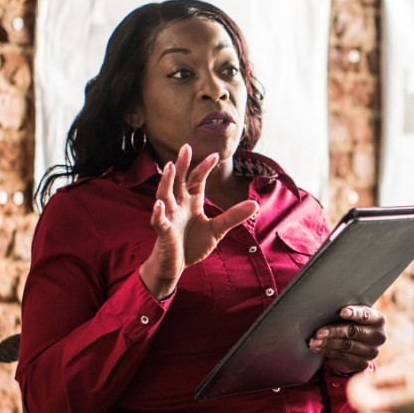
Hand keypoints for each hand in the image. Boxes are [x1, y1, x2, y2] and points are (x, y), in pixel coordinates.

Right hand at [139, 144, 258, 298]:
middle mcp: (178, 205)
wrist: (176, 265)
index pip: (196, 180)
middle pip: (178, 181)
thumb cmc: (193, 244)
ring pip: (164, 196)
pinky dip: (158, 213)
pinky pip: (159, 221)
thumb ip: (233, 216)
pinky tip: (159, 205)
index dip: (203, 168)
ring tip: (169, 167)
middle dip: (181, 165)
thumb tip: (255, 204)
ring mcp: (169, 217)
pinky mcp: (163, 233)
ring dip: (166, 182)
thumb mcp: (217, 229)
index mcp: (191, 202)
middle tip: (186, 147)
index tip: (215, 155)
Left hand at [310, 305, 386, 374]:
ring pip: (346, 346)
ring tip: (313, 341)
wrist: (359, 345)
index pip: (366, 315)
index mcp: (378, 320)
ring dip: (327, 343)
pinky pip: (342, 356)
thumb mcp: (354, 316)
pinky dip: (327, 352)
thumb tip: (324, 309)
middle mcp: (378, 336)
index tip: (342, 312)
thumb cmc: (353, 323)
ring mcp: (372, 352)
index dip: (355, 313)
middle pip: (354, 331)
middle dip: (334, 331)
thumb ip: (346, 312)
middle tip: (319, 332)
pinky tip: (317, 348)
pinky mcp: (363, 363)